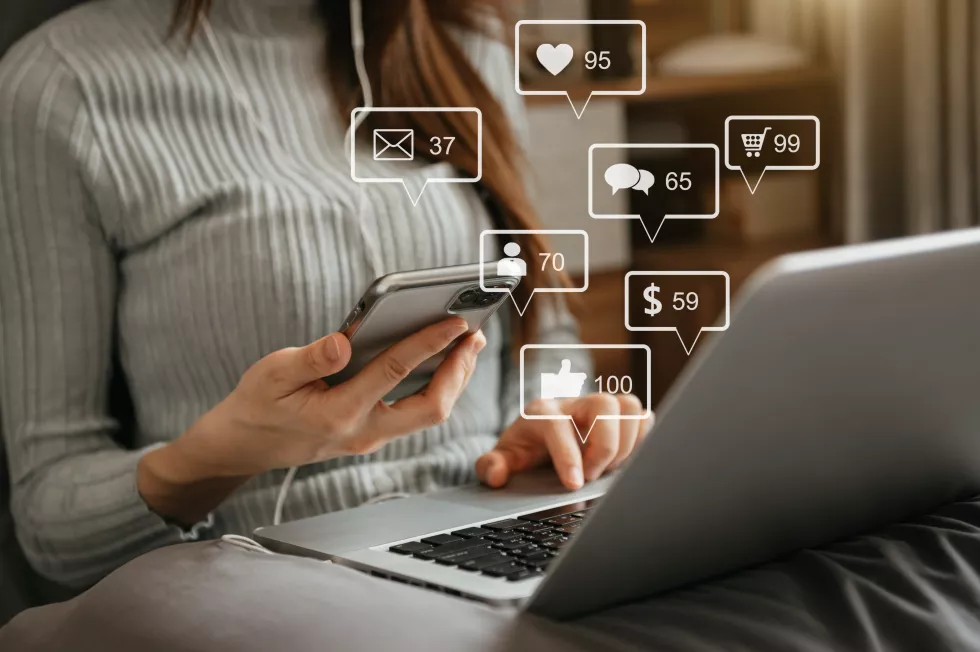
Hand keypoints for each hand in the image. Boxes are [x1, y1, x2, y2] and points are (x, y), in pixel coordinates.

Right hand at [139, 318, 484, 522]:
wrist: (245, 446)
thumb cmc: (258, 403)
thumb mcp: (272, 373)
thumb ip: (310, 359)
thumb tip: (345, 342)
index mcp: (337, 414)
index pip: (394, 372)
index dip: (429, 344)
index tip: (456, 321)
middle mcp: (363, 431)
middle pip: (430, 407)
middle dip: (457, 370)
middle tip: (473, 334)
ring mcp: (371, 437)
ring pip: (428, 413)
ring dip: (452, 379)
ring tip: (467, 344)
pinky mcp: (373, 434)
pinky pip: (416, 413)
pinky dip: (436, 386)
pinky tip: (443, 362)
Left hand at [476, 394, 653, 490]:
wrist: (538, 436)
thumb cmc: (524, 449)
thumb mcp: (503, 458)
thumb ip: (492, 466)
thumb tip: (496, 475)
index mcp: (542, 413)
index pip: (559, 425)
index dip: (569, 455)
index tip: (575, 484)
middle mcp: (574, 404)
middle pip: (604, 405)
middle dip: (604, 446)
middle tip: (593, 475)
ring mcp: (599, 407)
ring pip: (628, 406)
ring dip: (626, 442)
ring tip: (609, 468)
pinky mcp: (620, 416)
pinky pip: (642, 415)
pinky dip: (641, 438)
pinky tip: (623, 460)